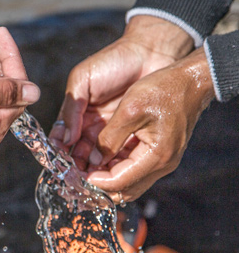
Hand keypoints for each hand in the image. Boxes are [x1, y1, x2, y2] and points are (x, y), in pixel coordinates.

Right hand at [49, 16, 193, 169]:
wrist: (150, 53)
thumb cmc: (111, 62)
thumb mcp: (81, 81)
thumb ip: (71, 109)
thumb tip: (63, 139)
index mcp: (76, 114)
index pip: (63, 139)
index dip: (59, 154)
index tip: (60, 167)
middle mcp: (91, 126)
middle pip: (79, 154)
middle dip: (77, 168)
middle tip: (78, 180)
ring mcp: (111, 132)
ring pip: (99, 159)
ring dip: (95, 170)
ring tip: (93, 181)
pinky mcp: (132, 135)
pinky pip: (121, 155)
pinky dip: (115, 165)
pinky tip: (112, 174)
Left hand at [86, 48, 214, 201]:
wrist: (192, 79)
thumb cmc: (163, 89)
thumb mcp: (130, 110)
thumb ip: (110, 138)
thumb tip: (94, 159)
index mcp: (157, 155)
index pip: (119, 181)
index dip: (94, 180)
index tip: (76, 174)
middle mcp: (162, 163)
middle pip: (125, 189)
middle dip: (100, 185)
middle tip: (77, 175)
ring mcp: (163, 159)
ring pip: (129, 182)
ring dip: (107, 178)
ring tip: (85, 168)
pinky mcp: (160, 152)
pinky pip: (135, 170)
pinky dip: (116, 168)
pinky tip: (100, 159)